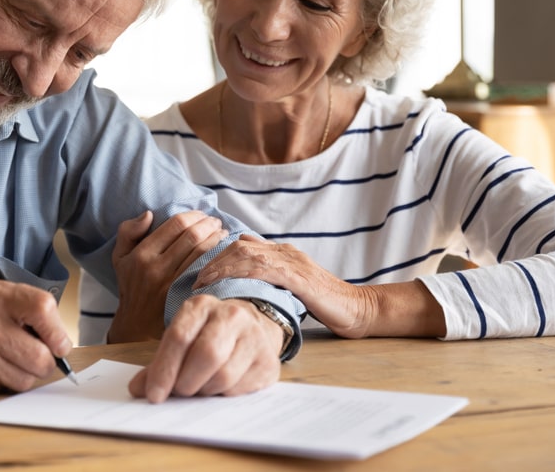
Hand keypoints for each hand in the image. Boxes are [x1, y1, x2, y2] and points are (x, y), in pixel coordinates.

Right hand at [0, 281, 72, 393]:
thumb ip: (26, 308)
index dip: (58, 332)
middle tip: (36, 356)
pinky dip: (3, 382)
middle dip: (45, 362)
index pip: (43, 309)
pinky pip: (3, 390)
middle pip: (40, 357)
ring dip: (25, 375)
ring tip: (9, 361)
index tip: (58, 342)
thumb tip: (60, 341)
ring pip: (25, 380)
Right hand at [108, 210, 227, 342]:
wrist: (136, 325)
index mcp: (142, 254)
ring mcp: (172, 284)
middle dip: (208, 224)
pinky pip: (205, 271)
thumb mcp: (120, 257)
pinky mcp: (184, 296)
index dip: (192, 215)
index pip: (175, 225)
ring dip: (216, 238)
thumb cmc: (131, 286)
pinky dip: (216, 258)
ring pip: (201, 253)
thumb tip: (149, 214)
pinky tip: (221, 252)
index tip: (201, 214)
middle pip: (191, 236)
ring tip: (221, 233)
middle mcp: (156, 268)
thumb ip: (128, 231)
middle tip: (215, 221)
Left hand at [128, 295, 283, 402]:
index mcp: (200, 306)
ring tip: (200, 387)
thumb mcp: (181, 340)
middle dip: (186, 382)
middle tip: (180, 392)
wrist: (251, 328)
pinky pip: (241, 388)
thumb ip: (158, 363)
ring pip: (224, 375)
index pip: (179, 337)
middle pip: (206, 355)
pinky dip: (224, 395)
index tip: (153, 395)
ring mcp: (254, 336)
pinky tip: (220, 388)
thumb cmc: (207, 336)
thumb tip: (137, 389)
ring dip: (205, 391)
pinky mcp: (269, 361)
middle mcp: (230, 315)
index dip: (164, 370)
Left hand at [193, 234, 371, 337]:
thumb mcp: (292, 288)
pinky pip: (265, 269)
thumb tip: (240, 285)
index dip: (217, 255)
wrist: (359, 309)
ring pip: (247, 254)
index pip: (241, 245)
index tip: (199, 272)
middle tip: (195, 278)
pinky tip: (228, 283)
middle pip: (239, 246)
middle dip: (213, 260)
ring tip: (203, 282)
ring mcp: (292, 262)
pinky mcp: (299, 277)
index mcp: (282, 253)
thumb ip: (271, 281)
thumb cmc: (325, 303)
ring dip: (221, 266)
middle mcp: (284, 252)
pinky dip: (242, 274)